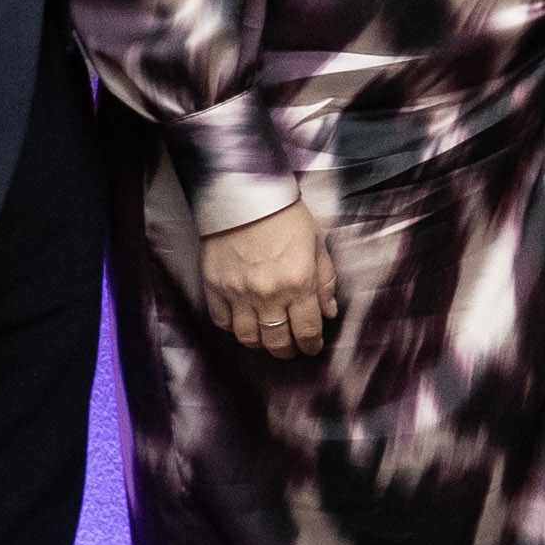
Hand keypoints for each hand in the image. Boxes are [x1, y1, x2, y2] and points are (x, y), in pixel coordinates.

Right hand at [199, 199, 343, 357]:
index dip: (312, 345)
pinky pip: (222, 321)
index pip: (308, 331)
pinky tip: (243, 321)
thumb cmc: (286, 215)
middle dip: (287, 351)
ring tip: (267, 337)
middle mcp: (268, 294)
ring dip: (260, 343)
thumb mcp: (317, 243)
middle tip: (291, 348)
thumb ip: (325, 281)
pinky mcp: (215, 286)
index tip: (312, 347)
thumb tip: (329, 312)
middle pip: (277, 341)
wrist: (245, 193)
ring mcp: (238, 293)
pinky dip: (233, 327)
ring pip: (248, 338)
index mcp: (299, 283)